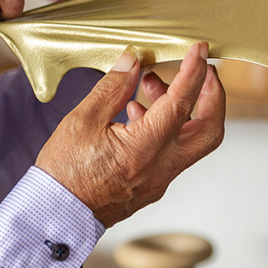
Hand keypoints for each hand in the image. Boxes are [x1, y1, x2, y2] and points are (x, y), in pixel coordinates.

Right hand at [35, 42, 224, 226]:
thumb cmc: (63, 174)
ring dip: (186, 109)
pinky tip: (140, 112)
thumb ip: (112, 87)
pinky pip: (174, 152)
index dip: (194, 71)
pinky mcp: (152, 186)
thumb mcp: (82, 120)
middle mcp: (161, 167)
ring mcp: (160, 180)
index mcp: (144, 148)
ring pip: (193, 142)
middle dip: (213, 96)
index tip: (199, 50)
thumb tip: (133, 60)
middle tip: (203, 71)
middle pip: (210, 131)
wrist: (54, 217)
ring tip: (152, 85)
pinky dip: (169, 127)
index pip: (182, 102)